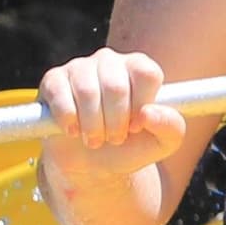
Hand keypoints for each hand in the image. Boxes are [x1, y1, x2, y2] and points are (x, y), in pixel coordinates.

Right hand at [38, 48, 188, 173]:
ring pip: (87, 91)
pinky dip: (68, 121)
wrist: (91, 163)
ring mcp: (80, 67)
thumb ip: (171, 127)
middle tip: (115, 138)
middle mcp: (111, 61)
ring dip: (93, 126)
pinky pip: (60, 95)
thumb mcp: (162, 143)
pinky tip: (73, 132)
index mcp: (140, 68)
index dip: (141, 105)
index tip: (137, 127)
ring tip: (95, 140)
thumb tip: (149, 113)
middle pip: (116, 85)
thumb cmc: (130, 146)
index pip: (147, 74)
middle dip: (116, 122)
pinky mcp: (53, 80)